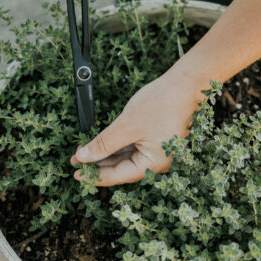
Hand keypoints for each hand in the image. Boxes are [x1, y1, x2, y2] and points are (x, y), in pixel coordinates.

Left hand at [70, 65, 205, 185]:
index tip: (76, 174)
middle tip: (75, 161)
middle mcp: (157, 163)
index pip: (118, 175)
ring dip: (106, 155)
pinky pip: (133, 148)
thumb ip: (104, 144)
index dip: (94, 176)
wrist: (186, 84)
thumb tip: (83, 157)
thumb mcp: (126, 126)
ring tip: (84, 152)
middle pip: (122, 169)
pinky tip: (102, 144)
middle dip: (98, 165)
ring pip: (126, 158)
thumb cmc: (161, 104)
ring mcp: (158, 152)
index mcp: (153, 165)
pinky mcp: (157, 140)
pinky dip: (117, 147)